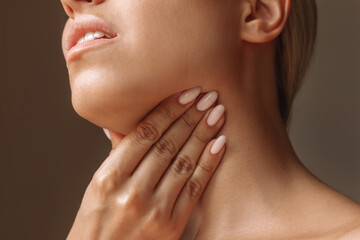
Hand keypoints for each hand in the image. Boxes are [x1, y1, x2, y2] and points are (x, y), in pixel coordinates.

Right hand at [67, 87, 226, 239]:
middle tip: (208, 95)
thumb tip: (119, 124)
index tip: (187, 93)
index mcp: (108, 177)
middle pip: (168, 144)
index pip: (145, 134)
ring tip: (217, 112)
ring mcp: (153, 209)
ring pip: (184, 161)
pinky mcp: (172, 225)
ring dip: (203, 134)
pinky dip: (208, 163)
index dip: (168, 111)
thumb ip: (115, 156)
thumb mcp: (96, 188)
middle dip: (190, 116)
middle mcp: (131, 191)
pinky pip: (194, 187)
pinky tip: (219, 142)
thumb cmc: (97, 223)